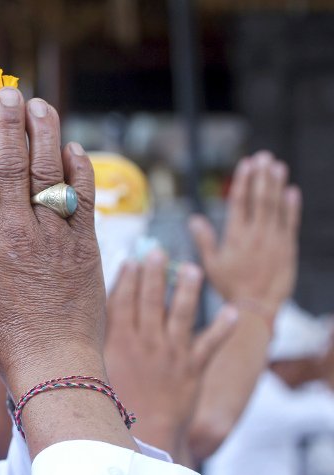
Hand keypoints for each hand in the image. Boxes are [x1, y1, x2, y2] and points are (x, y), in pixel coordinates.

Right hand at [0, 88, 136, 454]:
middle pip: (11, 164)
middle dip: (7, 124)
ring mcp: (55, 236)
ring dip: (44, 133)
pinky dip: (80, 169)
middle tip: (7, 93)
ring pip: (48, 172)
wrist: (55, 364)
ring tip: (40, 105)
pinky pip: (84, 198)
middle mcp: (18, 232)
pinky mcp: (85, 245)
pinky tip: (73, 147)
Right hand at [104, 252, 238, 456]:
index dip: (127, 279)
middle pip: (151, 300)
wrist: (144, 435)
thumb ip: (99, 342)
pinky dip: (223, 328)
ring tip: (192, 269)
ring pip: (182, 314)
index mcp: (120, 342)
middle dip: (155, 274)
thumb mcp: (100, 369)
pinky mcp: (193, 369)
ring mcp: (171, 354)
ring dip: (188, 290)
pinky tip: (232, 311)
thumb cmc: (116, 404)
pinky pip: (210, 344)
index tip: (132, 260)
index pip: (123, 302)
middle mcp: (146, 343)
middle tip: (158, 251)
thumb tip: (91, 316)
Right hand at [189, 151, 300, 317]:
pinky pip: (291, 222)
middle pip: (260, 199)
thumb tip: (194, 219)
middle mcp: (256, 235)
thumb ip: (204, 240)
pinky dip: (292, 206)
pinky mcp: (288, 248)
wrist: (257, 306)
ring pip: (276, 206)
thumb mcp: (211, 265)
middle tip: (263, 157)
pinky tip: (292, 191)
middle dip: (261, 176)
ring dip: (277, 184)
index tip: (245, 164)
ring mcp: (274, 240)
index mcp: (235, 237)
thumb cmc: (231, 286)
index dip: (243, 181)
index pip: (239, 202)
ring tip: (277, 166)